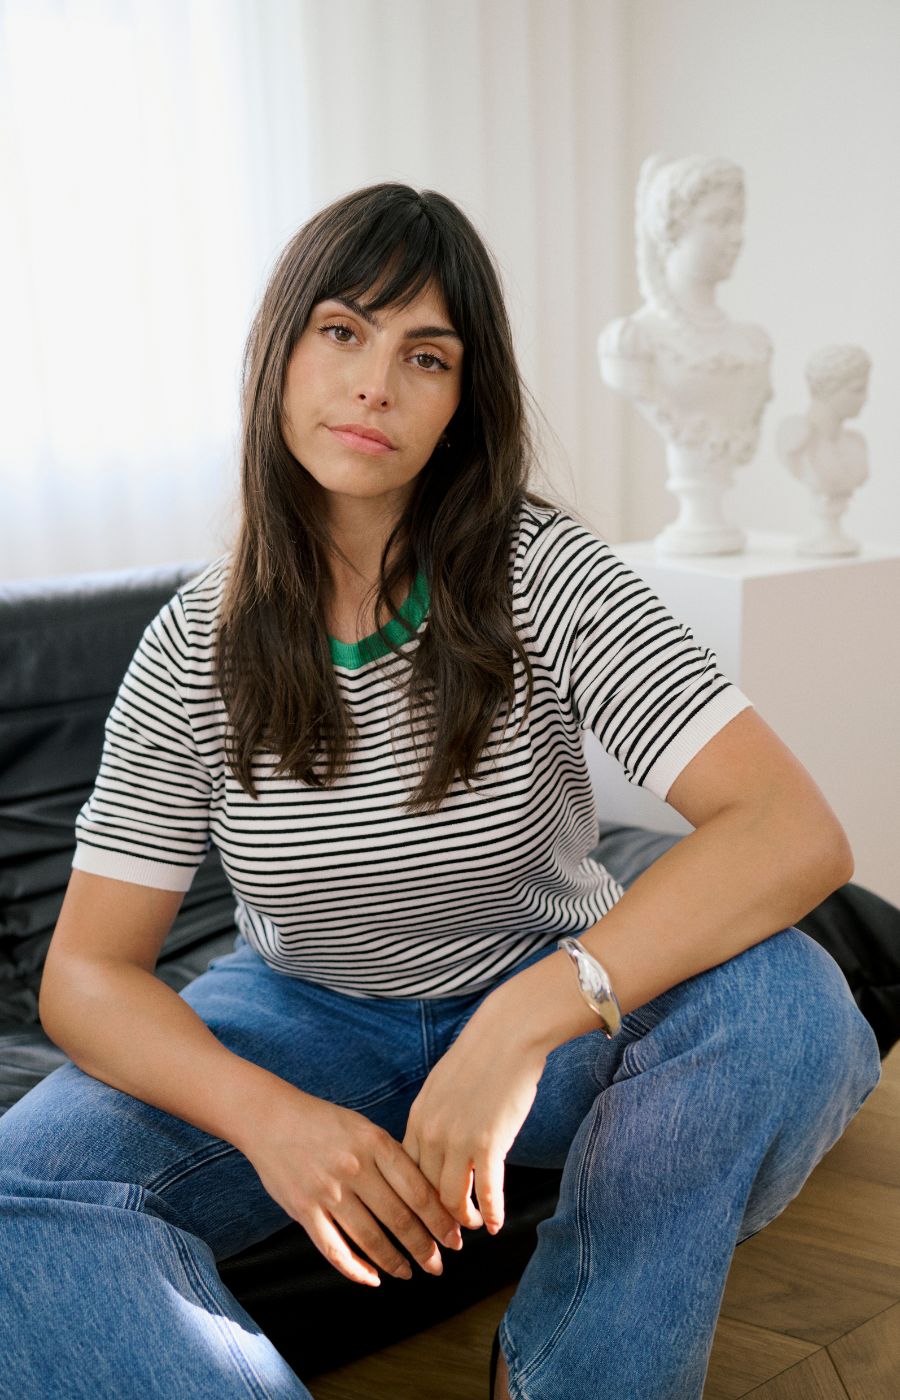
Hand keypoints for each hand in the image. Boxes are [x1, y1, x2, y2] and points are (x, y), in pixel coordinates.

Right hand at [245, 1088, 465, 1286]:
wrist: (271, 1117)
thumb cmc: (324, 1123)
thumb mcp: (364, 1128)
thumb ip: (391, 1158)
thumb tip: (427, 1196)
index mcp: (375, 1143)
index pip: (419, 1191)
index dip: (441, 1220)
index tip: (455, 1238)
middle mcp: (354, 1168)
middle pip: (399, 1219)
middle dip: (425, 1248)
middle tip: (439, 1265)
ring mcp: (327, 1191)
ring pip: (371, 1239)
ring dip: (395, 1262)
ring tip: (409, 1272)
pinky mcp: (303, 1210)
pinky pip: (334, 1250)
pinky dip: (356, 1270)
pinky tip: (373, 1278)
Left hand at [401, 1004, 546, 1234]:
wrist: (509, 1034)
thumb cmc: (481, 1058)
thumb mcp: (443, 1087)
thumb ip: (435, 1117)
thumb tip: (436, 1146)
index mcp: (418, 1118)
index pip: (406, 1174)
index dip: (414, 1201)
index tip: (422, 1217)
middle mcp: (431, 1133)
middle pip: (425, 1192)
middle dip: (434, 1220)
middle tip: (444, 1239)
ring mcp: (459, 1140)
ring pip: (452, 1198)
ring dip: (462, 1221)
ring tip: (470, 1229)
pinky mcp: (489, 1143)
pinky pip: (487, 1191)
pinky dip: (491, 1213)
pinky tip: (496, 1225)